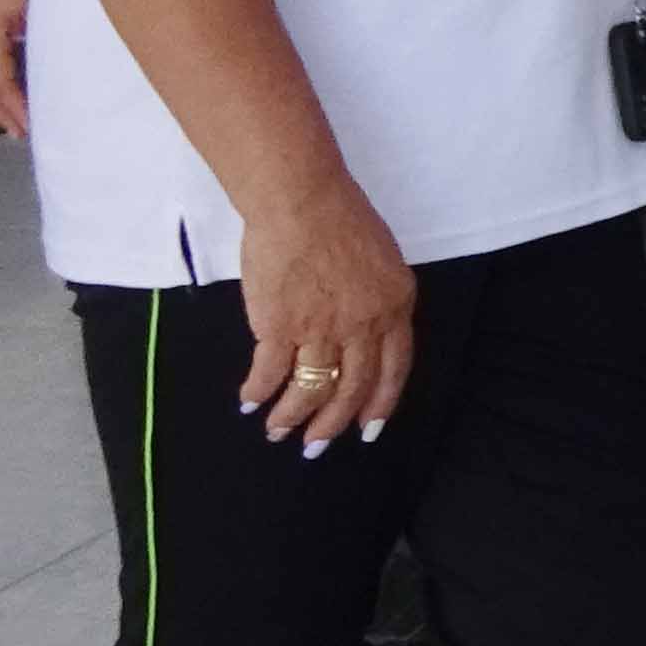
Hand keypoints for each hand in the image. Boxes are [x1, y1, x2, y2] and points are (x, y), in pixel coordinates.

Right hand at [236, 171, 414, 453]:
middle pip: (353, 389)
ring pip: (312, 389)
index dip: (380, 403)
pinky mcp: (281, 326)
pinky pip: (270, 372)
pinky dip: (259, 391)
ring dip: (292, 417)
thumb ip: (377, 300)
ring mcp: (323, 329)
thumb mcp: (382, 260)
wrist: (301, 200)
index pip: (394, 369)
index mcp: (395, 306)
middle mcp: (364, 325)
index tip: (369, 428)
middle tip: (317, 445)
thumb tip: (364, 334)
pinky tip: (250, 400)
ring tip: (278, 432)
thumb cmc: (339, 218)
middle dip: (333, 424)